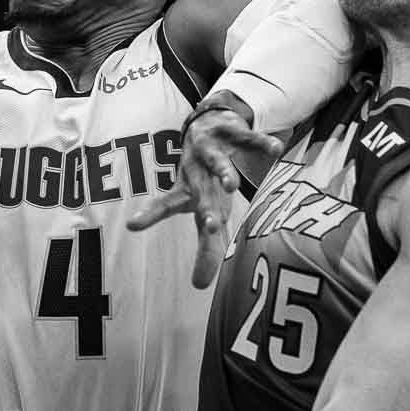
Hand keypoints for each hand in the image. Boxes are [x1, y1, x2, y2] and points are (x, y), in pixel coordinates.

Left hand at [126, 104, 284, 286]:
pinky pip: (249, 138)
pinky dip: (262, 144)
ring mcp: (212, 149)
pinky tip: (277, 149)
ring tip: (232, 185)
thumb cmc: (206, 178)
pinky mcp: (232, 131)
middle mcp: (195, 169)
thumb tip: (199, 286)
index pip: (168, 206)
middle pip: (198, 191)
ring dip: (223, 172)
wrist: (211, 123)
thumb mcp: (206, 209)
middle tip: (210, 226)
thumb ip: (206, 247)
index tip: (132, 224)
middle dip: (204, 208)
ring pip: (216, 161)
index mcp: (187, 189)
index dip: (153, 215)